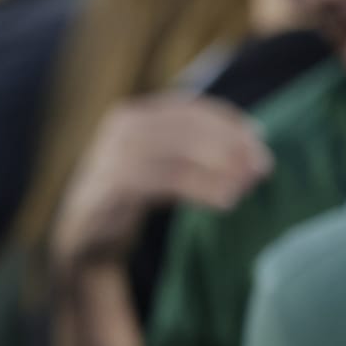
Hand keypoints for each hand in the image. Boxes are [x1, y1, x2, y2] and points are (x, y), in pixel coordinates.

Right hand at [50, 93, 270, 272]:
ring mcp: (114, 155)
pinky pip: (169, 181)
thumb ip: (188, 148)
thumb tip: (251, 147)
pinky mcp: (115, 185)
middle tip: (262, 167)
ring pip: (180, 153)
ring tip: (246, 188)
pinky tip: (226, 202)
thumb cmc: (128, 198)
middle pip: (188, 127)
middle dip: (231, 145)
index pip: (189, 108)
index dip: (228, 121)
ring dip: (222, 169)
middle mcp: (121, 128)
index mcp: (132, 116)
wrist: (82, 237)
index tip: (259, 141)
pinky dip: (203, 189)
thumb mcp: (155, 163)